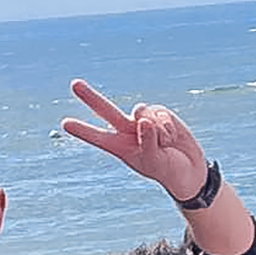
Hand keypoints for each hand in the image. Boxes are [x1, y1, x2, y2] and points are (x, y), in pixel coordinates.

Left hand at [61, 83, 210, 202]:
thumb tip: (142, 119)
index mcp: (121, 147)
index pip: (99, 137)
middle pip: (107, 110)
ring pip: (142, 112)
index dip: (83, 130)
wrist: (189, 168)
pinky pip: (159, 113)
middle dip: (91, 97)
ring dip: (157, 130)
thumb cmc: (168, 171)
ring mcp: (142, 120)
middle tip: (74, 84)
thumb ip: (147, 142)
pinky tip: (172, 137)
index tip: (65, 124)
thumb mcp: (156, 162)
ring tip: (165, 145)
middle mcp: (128, 130)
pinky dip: (168, 127)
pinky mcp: (158, 113)